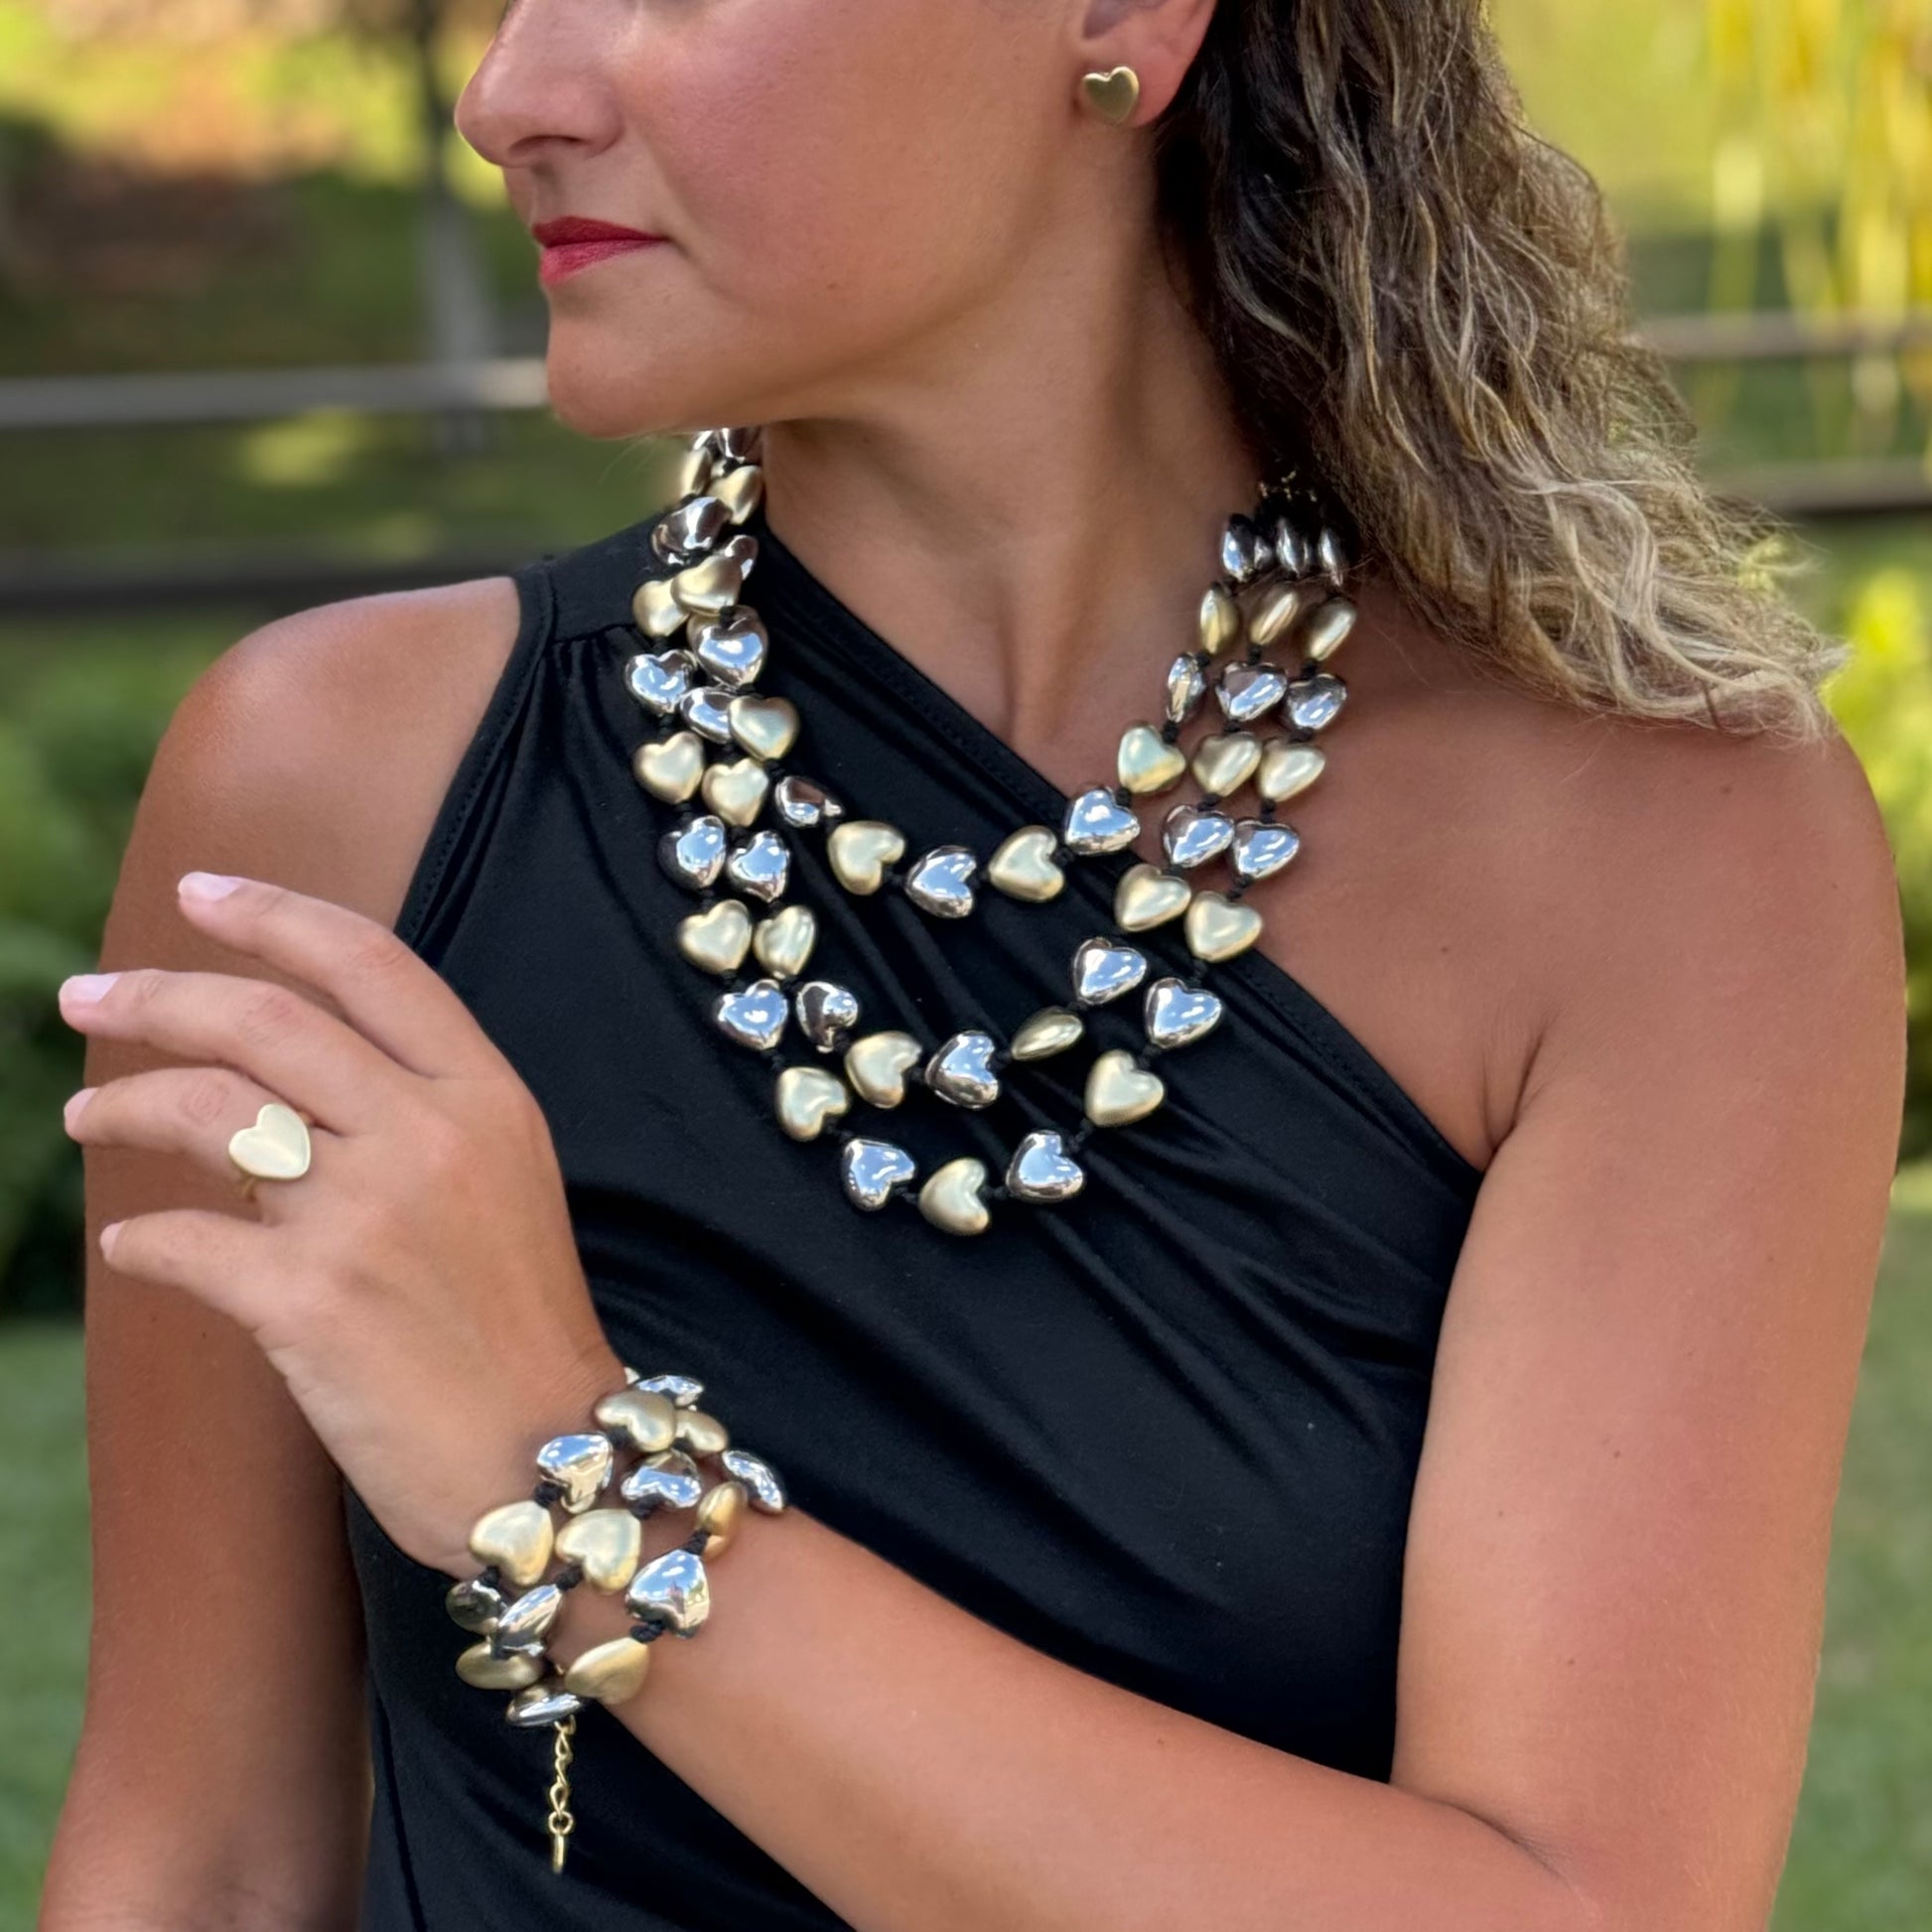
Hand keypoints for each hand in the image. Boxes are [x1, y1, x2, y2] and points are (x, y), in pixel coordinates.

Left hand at [59, 869, 626, 1577]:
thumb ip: (411, 1118)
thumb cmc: (517, 1328)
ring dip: (125, 1103)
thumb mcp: (501, 1186)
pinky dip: (144, 1239)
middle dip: (156, 995)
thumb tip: (268, 1092)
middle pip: (265, 1018)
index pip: (369, 964)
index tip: (201, 895)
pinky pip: (185, 1241)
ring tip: (84, 1116)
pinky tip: (135, 1245)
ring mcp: (368, 1214)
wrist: (548, 1459)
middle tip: (85, 997)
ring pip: (209, 1113)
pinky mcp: (308, 1301)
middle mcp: (430, 1135)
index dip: (275, 915)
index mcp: (486, 1096)